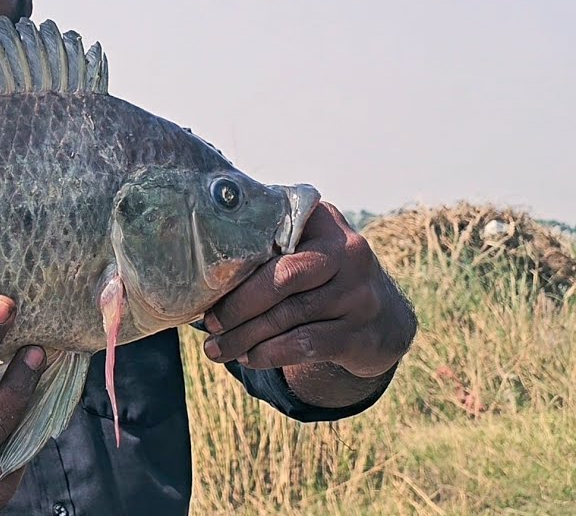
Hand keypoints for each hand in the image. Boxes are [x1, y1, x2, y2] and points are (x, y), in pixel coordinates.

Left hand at [201, 202, 415, 379]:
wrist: (383, 320)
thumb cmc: (320, 279)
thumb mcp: (303, 248)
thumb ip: (265, 244)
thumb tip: (196, 271)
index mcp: (323, 221)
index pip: (274, 237)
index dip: (237, 264)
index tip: (205, 285)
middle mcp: (349, 252)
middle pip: (283, 278)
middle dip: (238, 306)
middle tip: (209, 326)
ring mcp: (360, 294)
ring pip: (290, 316)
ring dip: (246, 337)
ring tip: (217, 350)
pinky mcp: (363, 333)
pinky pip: (306, 344)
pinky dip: (270, 353)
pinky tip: (250, 358)